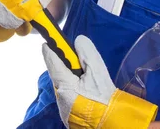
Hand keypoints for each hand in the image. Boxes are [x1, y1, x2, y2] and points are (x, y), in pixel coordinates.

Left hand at [43, 35, 157, 128]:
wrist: (111, 122)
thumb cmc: (103, 97)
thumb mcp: (98, 71)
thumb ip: (87, 53)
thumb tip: (78, 41)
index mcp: (64, 85)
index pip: (52, 62)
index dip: (50, 49)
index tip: (49, 40)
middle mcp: (59, 97)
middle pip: (58, 74)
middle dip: (64, 64)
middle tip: (76, 57)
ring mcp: (63, 107)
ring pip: (63, 84)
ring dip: (70, 76)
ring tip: (85, 74)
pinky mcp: (68, 113)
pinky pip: (68, 94)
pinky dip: (74, 86)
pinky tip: (85, 87)